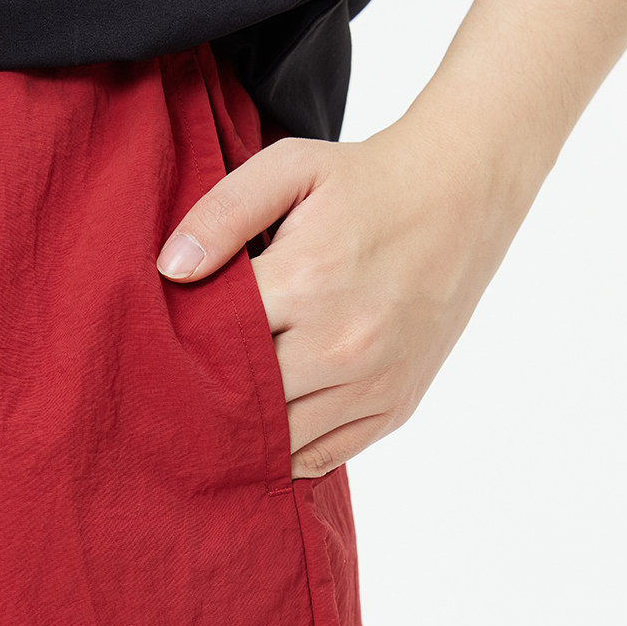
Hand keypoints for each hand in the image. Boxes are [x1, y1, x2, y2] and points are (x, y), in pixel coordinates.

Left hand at [156, 119, 539, 478]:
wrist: (464, 195)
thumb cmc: (366, 180)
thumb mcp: (291, 169)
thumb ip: (223, 213)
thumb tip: (170, 270)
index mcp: (307, 280)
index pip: (216, 340)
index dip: (182, 345)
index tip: (162, 346)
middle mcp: (342, 342)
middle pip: (243, 398)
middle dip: (208, 395)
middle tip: (176, 390)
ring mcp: (373, 382)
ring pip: (280, 440)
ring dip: (245, 432)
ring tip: (217, 413)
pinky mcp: (395, 405)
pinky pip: (323, 457)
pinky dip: (289, 453)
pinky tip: (265, 432)